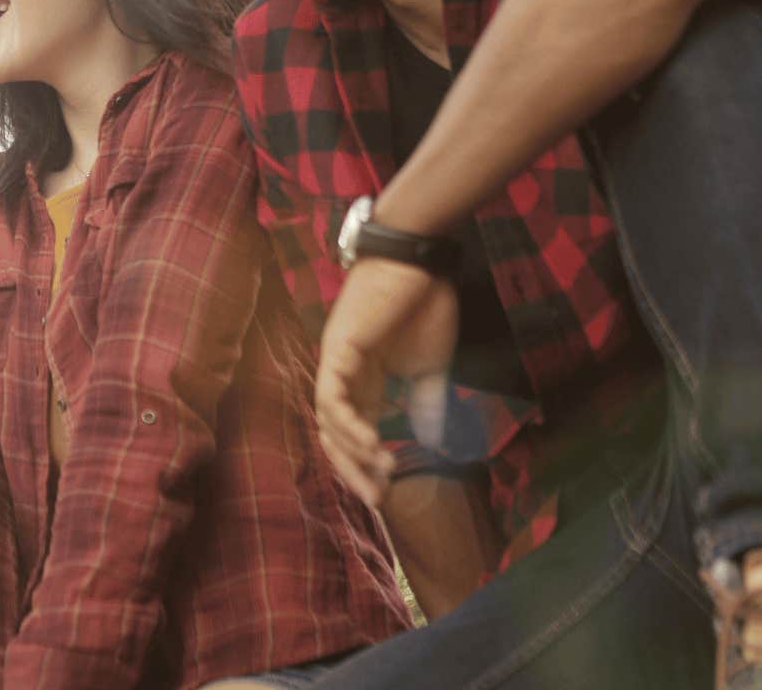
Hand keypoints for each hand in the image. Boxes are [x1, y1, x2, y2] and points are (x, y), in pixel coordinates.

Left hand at [313, 256, 458, 506]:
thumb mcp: (431, 366)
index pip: (356, 432)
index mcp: (364, 381)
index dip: (367, 465)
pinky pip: (331, 396)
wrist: (420, 263)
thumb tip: (432, 441)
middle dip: (354, 469)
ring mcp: (336, 362)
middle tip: (378, 499)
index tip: (388, 493)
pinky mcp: (337, 350)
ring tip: (383, 469)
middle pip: (335, 433)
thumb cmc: (424, 306)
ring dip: (354, 450)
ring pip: (329, 420)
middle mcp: (343, 375)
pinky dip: (348, 422)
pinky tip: (370, 442)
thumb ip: (426, 403)